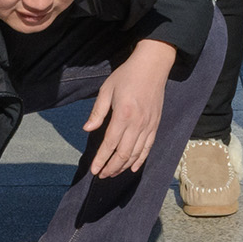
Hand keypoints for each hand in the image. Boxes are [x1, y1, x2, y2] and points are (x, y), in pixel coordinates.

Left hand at [83, 39, 176, 178]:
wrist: (152, 66)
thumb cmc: (127, 75)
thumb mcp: (107, 90)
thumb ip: (97, 112)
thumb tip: (87, 129)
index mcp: (123, 115)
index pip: (110, 144)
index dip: (101, 159)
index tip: (94, 170)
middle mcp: (137, 123)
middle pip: (123, 154)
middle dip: (111, 167)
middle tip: (101, 175)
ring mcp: (148, 125)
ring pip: (136, 154)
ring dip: (123, 166)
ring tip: (112, 173)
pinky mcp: (155, 125)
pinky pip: (148, 147)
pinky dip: (140, 160)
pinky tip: (132, 168)